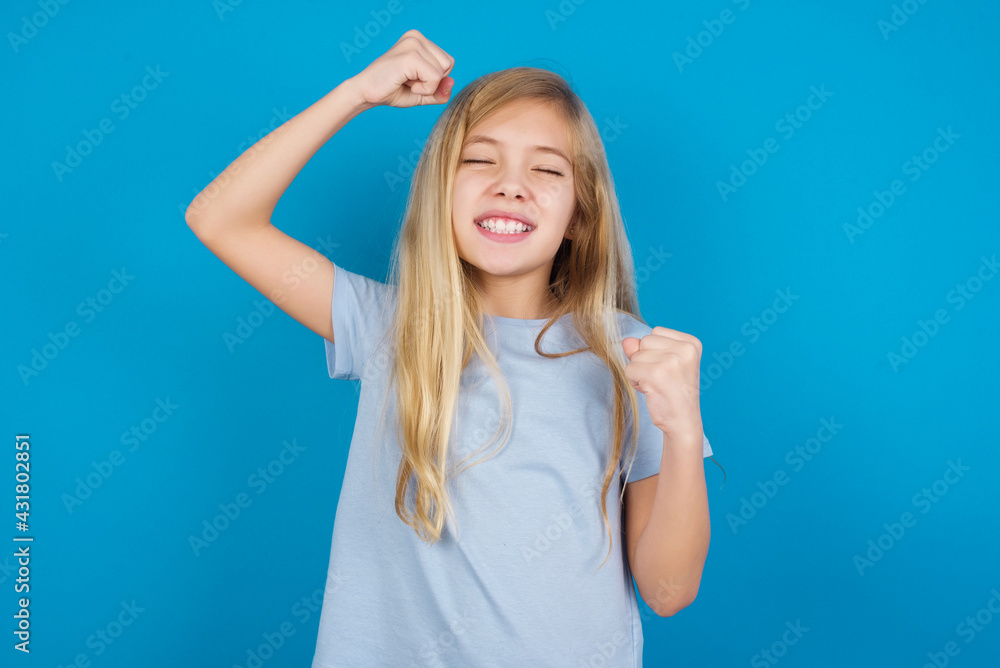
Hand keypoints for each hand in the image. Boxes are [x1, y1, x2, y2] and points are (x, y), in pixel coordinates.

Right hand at [347, 29, 454, 108]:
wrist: (366, 93)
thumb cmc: (392, 90)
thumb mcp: (423, 93)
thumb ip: (441, 90)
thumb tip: (452, 82)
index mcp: (420, 40)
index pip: (448, 62)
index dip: (435, 79)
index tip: (412, 79)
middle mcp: (417, 36)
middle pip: (449, 65)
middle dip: (433, 82)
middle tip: (408, 81)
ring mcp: (413, 44)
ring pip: (443, 72)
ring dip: (427, 86)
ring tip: (406, 81)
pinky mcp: (410, 55)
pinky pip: (435, 78)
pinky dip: (423, 89)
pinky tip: (405, 84)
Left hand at [622, 327, 703, 443]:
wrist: (683, 421)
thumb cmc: (673, 392)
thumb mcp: (663, 363)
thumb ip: (644, 348)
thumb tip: (627, 341)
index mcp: (691, 343)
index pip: (656, 332)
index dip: (655, 351)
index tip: (669, 369)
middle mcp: (685, 349)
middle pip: (644, 341)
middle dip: (645, 360)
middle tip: (662, 379)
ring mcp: (671, 361)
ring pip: (635, 356)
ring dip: (639, 372)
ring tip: (657, 385)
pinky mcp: (656, 374)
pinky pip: (630, 369)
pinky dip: (634, 381)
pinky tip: (651, 391)